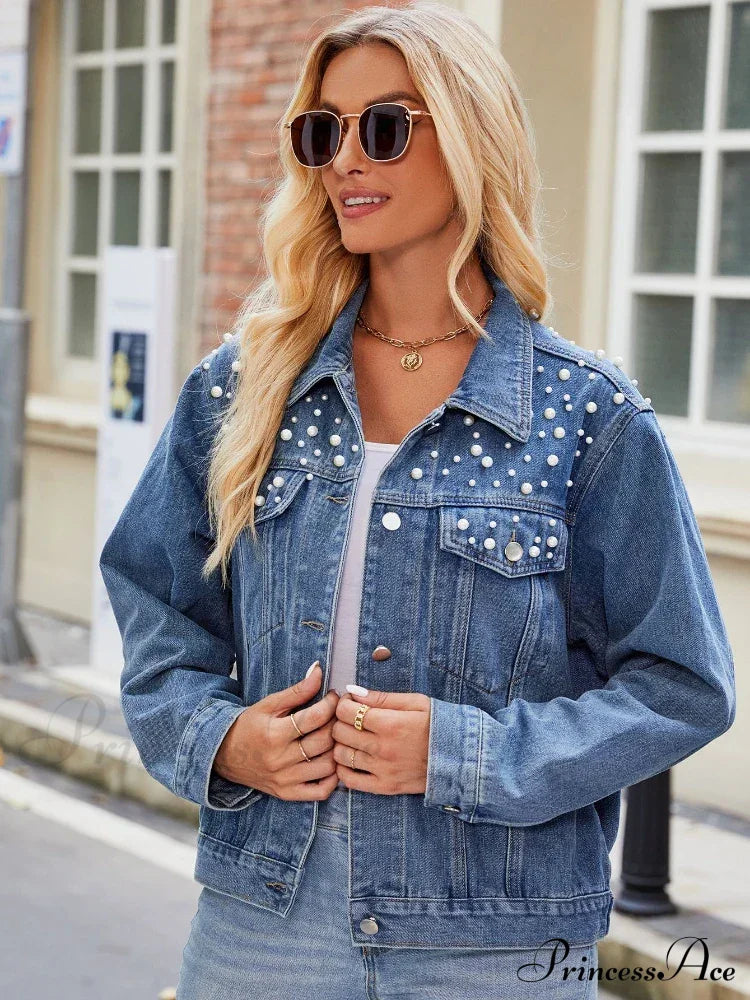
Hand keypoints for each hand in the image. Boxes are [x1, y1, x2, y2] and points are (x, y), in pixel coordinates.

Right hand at [212, 662, 340, 800]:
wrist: (223, 755)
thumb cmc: (248, 726)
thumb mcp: (269, 704)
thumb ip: (297, 690)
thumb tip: (319, 670)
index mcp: (274, 734)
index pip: (314, 717)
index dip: (331, 704)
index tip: (334, 696)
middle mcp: (280, 760)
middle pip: (324, 742)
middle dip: (337, 724)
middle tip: (339, 715)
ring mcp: (285, 780)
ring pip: (327, 767)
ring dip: (337, 750)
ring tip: (336, 737)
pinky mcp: (287, 794)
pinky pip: (320, 792)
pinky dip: (332, 779)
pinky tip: (331, 762)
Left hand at [332, 687, 431, 794]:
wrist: (460, 758)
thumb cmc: (438, 725)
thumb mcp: (416, 702)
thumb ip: (382, 697)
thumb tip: (352, 691)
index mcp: (390, 724)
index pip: (346, 711)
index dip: (343, 703)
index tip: (350, 702)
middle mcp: (383, 748)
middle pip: (339, 732)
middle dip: (340, 721)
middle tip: (349, 718)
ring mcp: (382, 770)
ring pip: (340, 755)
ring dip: (340, 744)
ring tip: (351, 738)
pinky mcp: (385, 787)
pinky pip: (350, 780)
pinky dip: (343, 769)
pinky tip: (350, 759)